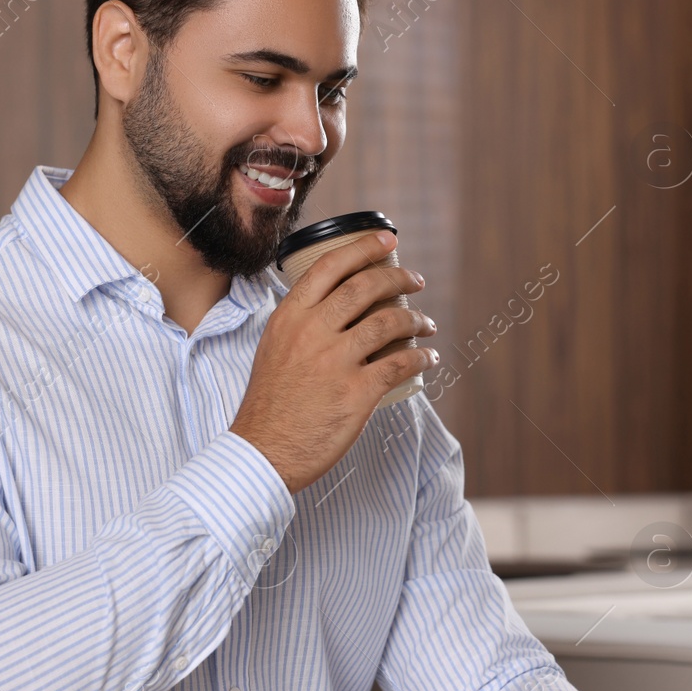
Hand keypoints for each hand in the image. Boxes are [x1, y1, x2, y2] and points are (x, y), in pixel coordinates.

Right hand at [231, 230, 437, 493]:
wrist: (263, 451)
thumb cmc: (269, 404)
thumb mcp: (274, 349)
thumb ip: (301, 325)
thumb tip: (335, 307)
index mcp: (289, 318)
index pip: (330, 266)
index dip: (363, 247)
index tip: (387, 239)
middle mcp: (311, 333)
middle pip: (365, 287)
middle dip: (399, 278)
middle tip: (416, 281)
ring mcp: (334, 362)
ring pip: (388, 322)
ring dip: (416, 318)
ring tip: (427, 323)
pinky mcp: (356, 393)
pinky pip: (400, 363)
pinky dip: (421, 356)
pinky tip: (428, 357)